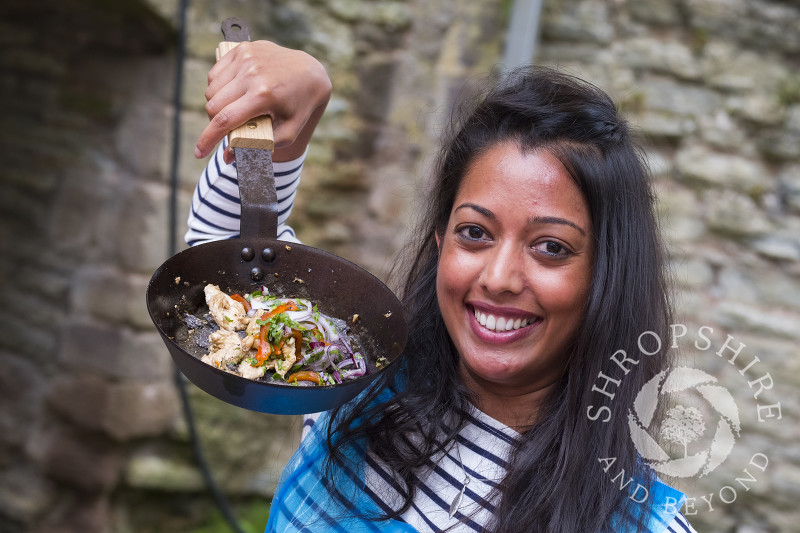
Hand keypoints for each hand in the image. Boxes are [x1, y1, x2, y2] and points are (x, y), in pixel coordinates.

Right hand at [194, 40, 331, 162]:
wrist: (310, 73)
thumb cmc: (298, 107)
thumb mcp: (287, 133)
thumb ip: (258, 146)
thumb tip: (227, 158)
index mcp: (263, 96)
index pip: (225, 120)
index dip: (208, 139)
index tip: (199, 153)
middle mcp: (252, 74)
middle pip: (213, 106)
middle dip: (215, 122)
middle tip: (229, 127)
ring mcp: (246, 58)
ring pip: (211, 89)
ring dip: (217, 104)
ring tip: (235, 108)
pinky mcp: (242, 49)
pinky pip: (215, 73)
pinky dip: (218, 87)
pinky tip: (234, 92)